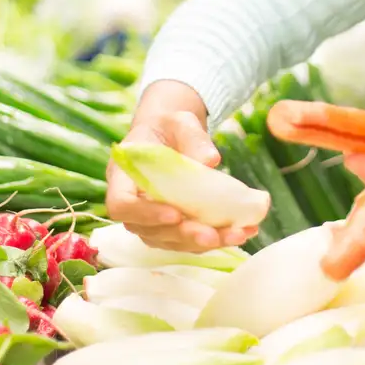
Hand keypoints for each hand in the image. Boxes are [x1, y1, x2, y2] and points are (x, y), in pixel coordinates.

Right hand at [105, 81, 258, 252]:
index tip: (175, 214)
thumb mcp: (180, 121)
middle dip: (184, 235)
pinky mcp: (169, 227)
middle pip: (149, 231)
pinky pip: (187, 240)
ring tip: (237, 234)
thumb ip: (193, 137)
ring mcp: (149, 219)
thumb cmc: (169, 126)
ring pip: (171, 241)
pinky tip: (242, 232)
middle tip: (213, 235)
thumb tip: (211, 161)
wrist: (171, 135)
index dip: (145, 214)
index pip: (121, 204)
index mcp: (123, 175)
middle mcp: (132, 203)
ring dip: (204, 243)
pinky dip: (215, 239)